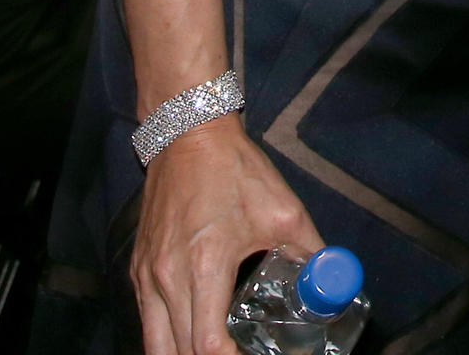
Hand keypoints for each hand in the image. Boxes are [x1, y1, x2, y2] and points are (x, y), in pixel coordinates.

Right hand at [131, 113, 323, 354]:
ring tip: (216, 349)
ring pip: (155, 346)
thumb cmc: (236, 170)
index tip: (252, 354)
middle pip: (179, 353)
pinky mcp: (138, 270)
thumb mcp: (284, 210)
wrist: (190, 135)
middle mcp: (168, 277)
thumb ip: (310, 251)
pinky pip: (147, 322)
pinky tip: (194, 332)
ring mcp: (147, 276)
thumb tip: (331, 282)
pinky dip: (167, 339)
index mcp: (206, 264)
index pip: (207, 344)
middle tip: (239, 350)